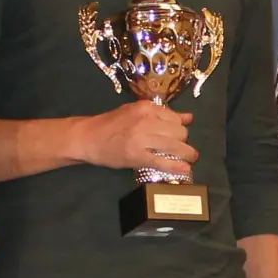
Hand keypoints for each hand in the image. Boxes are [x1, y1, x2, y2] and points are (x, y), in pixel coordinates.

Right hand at [73, 100, 195, 176]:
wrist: (87, 137)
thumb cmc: (111, 124)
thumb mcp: (137, 112)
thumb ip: (163, 114)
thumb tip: (189, 117)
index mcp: (147, 107)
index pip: (175, 118)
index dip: (179, 127)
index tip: (176, 134)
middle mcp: (146, 120)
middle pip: (179, 132)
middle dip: (182, 141)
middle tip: (178, 147)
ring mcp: (142, 138)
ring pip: (176, 146)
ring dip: (187, 154)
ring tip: (190, 158)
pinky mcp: (137, 156)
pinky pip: (163, 162)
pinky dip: (176, 166)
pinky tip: (185, 169)